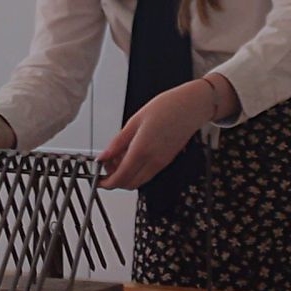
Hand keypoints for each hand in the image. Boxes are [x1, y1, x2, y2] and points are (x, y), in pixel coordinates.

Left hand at [97, 81, 216, 189]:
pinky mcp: (167, 161)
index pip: (120, 177)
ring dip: (126, 175)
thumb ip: (117, 143)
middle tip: (107, 165)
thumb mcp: (134, 122)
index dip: (106, 183)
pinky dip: (136, 170)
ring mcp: (161, 163)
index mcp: (142, 150)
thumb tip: (103, 156)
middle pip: (129, 184)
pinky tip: (132, 154)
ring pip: (139, 181)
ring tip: (119, 156)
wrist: (191, 106)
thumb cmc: (166, 107)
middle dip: (115, 180)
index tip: (98, 179)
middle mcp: (153, 161)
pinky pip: (148, 173)